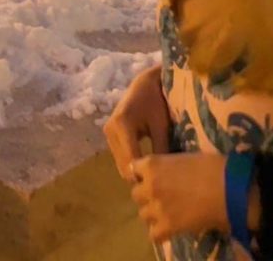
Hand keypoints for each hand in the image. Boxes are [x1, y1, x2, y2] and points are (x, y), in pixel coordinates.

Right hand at [104, 65, 170, 180]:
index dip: (144, 177)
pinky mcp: (110, 134)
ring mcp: (108, 133)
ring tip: (155, 179)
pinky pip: (121, 157)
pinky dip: (132, 164)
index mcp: (121, 125)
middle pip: (124, 166)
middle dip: (139, 177)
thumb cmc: (156, 101)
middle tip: (159, 187)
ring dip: (135, 172)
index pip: (131, 161)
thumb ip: (161, 150)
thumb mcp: (161, 126)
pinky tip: (147, 167)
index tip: (160, 189)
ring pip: (121, 164)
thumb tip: (164, 178)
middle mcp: (110, 130)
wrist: (145, 84)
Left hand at [130, 153, 227, 242]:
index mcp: (152, 164)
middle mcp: (149, 185)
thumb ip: (167, 166)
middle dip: (146, 195)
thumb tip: (168, 173)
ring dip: (153, 213)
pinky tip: (171, 229)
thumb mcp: (182, 158)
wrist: (227, 188)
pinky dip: (160, 233)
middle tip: (162, 197)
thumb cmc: (211, 166)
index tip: (152, 178)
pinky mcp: (167, 227)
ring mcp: (156, 207)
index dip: (142, 175)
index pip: (133, 170)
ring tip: (168, 214)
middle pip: (135, 194)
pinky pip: (153, 234)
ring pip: (143, 214)